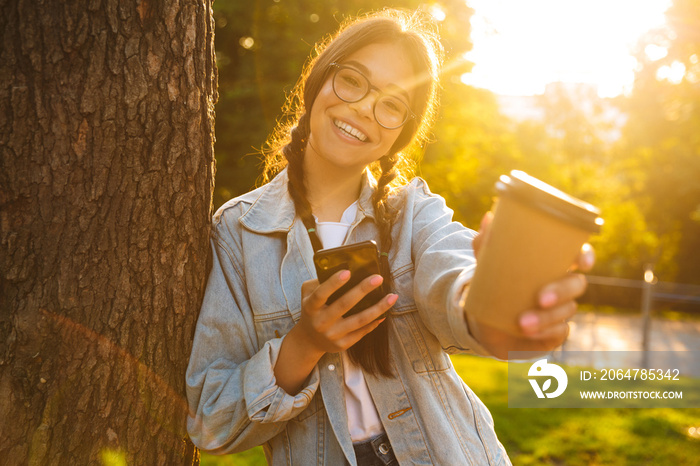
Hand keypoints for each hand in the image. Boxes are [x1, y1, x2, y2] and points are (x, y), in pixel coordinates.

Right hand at [296, 271, 396, 355]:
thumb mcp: (308, 295)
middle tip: (378, 278)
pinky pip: (362, 332)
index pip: (321, 294)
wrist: (309, 340)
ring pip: (359, 320)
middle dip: (363, 290)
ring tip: (392, 296)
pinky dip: (374, 322)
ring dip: (378, 308)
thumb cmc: (312, 310)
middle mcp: (321, 322)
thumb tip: (346, 270)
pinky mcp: (342, 345)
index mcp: (310, 307)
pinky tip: (385, 312)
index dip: (334, 283)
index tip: (348, 271)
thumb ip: (320, 282)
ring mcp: (332, 335)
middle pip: (344, 305)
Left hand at [468, 212, 594, 358]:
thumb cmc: (492, 285)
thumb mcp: (485, 266)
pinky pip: (559, 332)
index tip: (581, 263)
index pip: (578, 255)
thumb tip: (489, 218)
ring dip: (547, 317)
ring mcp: (561, 310)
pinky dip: (545, 332)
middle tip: (540, 298)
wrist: (484, 323)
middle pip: (577, 284)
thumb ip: (486, 244)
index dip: (585, 256)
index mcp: (551, 264)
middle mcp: (561, 285)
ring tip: (522, 323)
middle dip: (561, 291)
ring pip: (567, 311)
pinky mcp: (555, 332)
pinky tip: (529, 333)